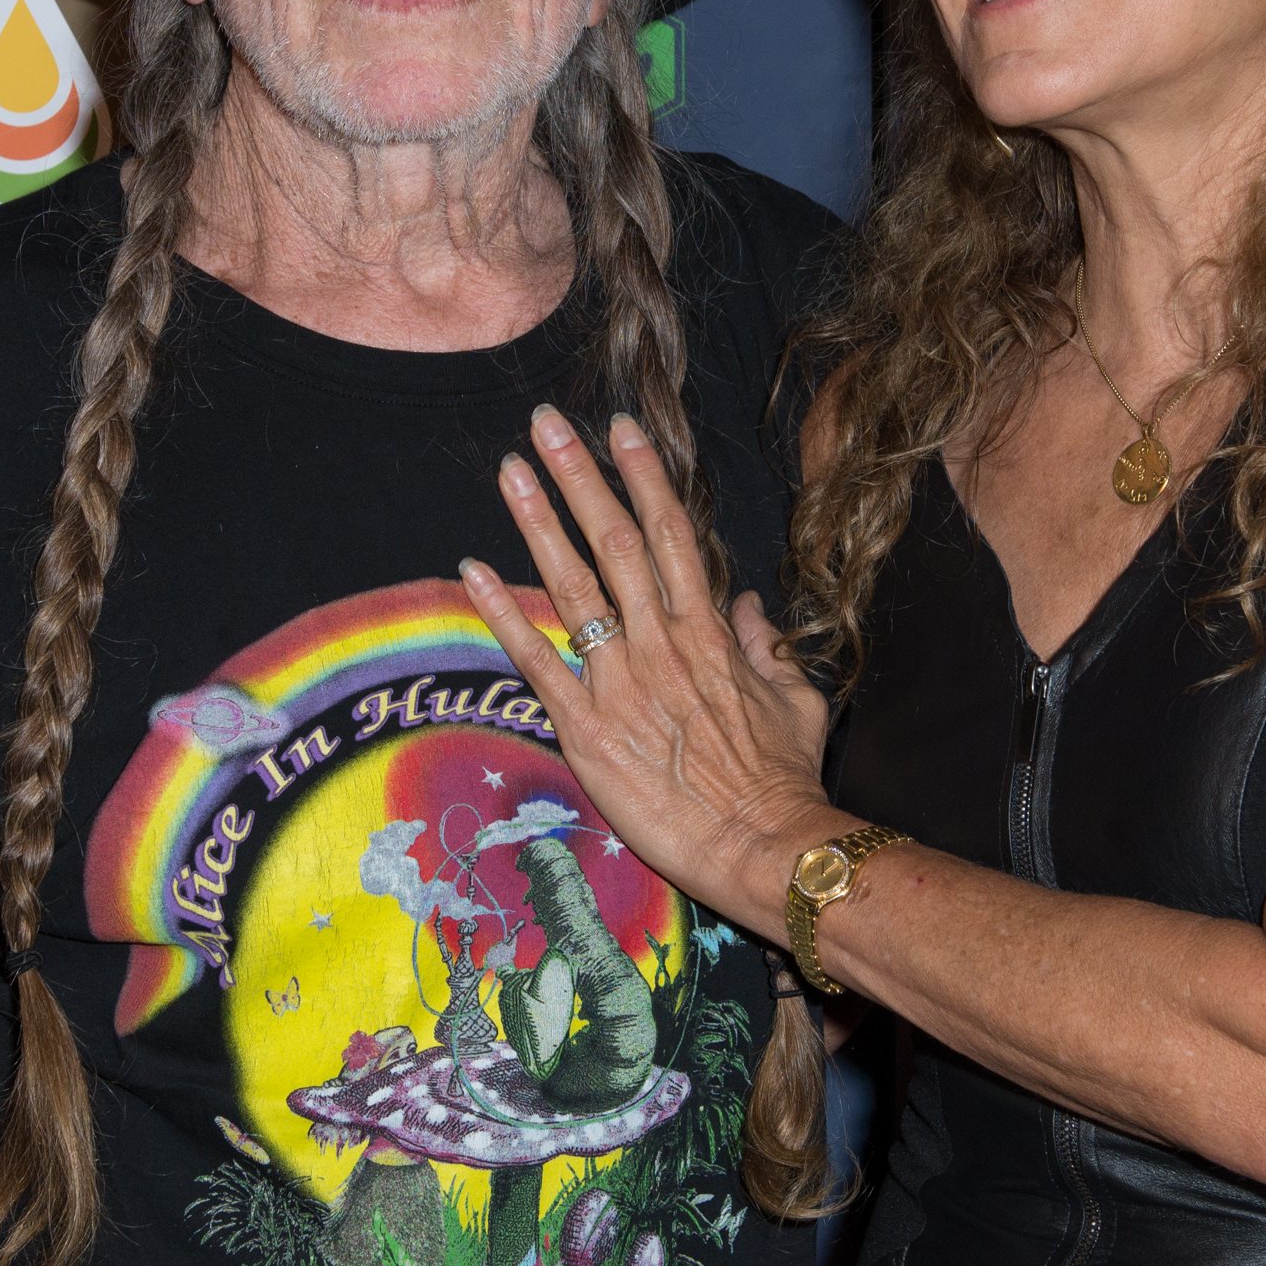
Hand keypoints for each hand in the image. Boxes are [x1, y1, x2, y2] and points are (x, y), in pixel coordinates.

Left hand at [459, 405, 842, 927]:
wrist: (760, 843)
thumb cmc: (782, 779)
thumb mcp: (795, 699)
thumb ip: (767, 647)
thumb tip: (748, 609)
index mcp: (708, 631)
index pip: (670, 533)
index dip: (642, 475)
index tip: (619, 429)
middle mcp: (660, 642)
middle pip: (613, 539)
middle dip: (579, 475)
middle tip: (546, 422)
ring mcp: (619, 681)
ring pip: (572, 584)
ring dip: (538, 520)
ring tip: (509, 468)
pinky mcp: (586, 729)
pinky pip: (536, 660)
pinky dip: (502, 612)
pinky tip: (471, 570)